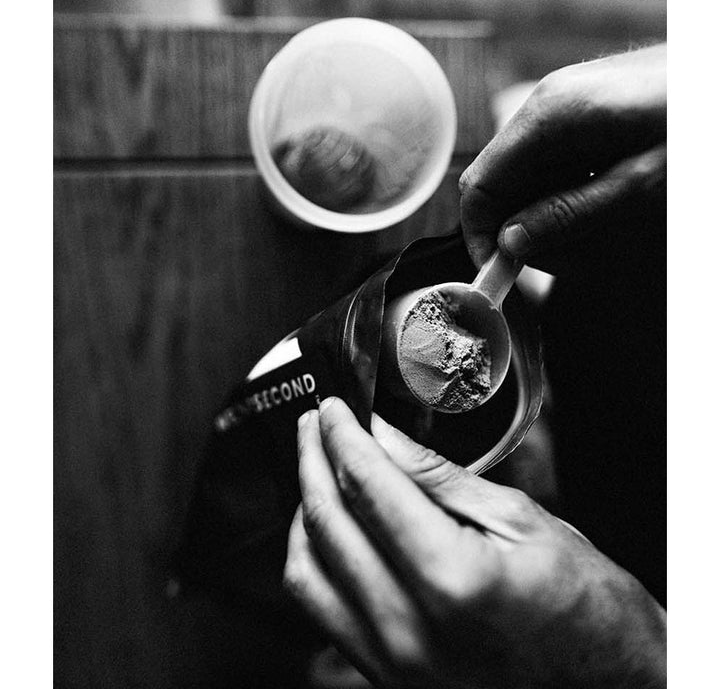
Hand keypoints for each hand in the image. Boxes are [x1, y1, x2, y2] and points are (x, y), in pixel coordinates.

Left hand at [284, 398, 665, 688]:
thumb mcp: (521, 521)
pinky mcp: (385, 674)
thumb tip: (383, 435)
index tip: (334, 409)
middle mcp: (409, 627)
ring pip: (307, 569)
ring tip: (315, 466)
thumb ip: (440, 477)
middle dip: (313, 459)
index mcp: (451, 578)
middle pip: (329, 521)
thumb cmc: (584, 608)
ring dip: (305, 506)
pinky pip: (320, 608)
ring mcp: (391, 660)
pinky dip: (312, 556)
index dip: (343, 436)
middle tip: (316, 424)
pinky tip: (325, 526)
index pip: (368, 485)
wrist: (606, 687)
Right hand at [460, 44, 665, 273]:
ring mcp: (560, 106)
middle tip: (564, 261)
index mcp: (548, 118)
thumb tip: (511, 243)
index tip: (500, 273)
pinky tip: (600, 209)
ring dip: (547, 217)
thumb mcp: (639, 184)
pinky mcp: (578, 113)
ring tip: (596, 238)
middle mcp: (544, 106)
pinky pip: (550, 165)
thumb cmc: (697, 128)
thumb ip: (569, 215)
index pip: (479, 186)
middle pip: (499, 184)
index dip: (483, 236)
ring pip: (524, 178)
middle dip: (521, 230)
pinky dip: (564, 196)